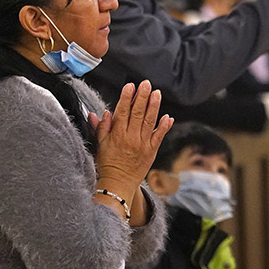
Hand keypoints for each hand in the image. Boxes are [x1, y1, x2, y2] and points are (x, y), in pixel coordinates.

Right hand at [91, 81, 173, 195]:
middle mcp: (130, 138)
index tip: (130, 86)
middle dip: (142, 97)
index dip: (126, 98)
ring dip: (154, 106)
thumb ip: (101, 127)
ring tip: (157, 93)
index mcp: (117, 135)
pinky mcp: (151, 151)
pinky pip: (159, 137)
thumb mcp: (100, 144)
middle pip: (137, 113)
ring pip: (149, 122)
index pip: (122, 112)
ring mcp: (142, 144)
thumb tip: (102, 112)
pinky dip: (164, 126)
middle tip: (146, 84)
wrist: (118, 183)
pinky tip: (167, 116)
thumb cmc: (108, 163)